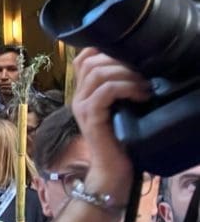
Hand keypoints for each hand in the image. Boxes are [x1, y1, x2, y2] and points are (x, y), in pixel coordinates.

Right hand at [71, 49, 149, 197]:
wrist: (112, 171)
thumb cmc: (120, 142)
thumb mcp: (120, 110)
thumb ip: (119, 91)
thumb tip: (140, 69)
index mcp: (83, 93)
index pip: (83, 58)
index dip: (104, 50)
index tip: (129, 59)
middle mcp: (77, 97)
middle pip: (90, 61)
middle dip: (120, 61)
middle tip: (141, 74)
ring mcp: (81, 107)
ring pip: (98, 73)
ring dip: (126, 74)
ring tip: (143, 85)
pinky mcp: (91, 117)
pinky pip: (106, 90)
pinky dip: (127, 88)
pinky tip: (141, 95)